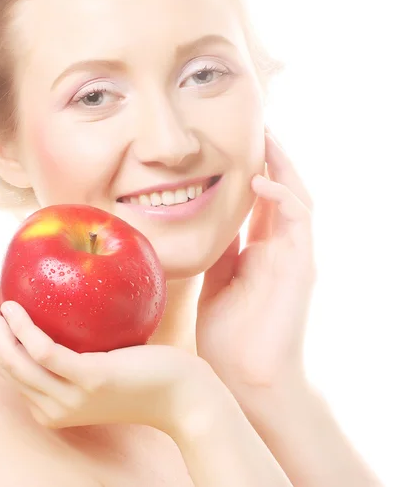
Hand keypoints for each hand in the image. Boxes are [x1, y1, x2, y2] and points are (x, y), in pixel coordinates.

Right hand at [0, 280, 222, 435]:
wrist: (184, 397)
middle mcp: (50, 407)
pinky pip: (43, 352)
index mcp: (48, 404)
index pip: (4, 367)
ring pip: (11, 358)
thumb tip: (57, 303)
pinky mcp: (88, 381)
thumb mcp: (100, 363)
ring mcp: (68, 398)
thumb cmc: (144, 373)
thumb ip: (75, 347)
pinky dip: (23, 328)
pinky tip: (15, 304)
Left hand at [196, 126, 315, 396]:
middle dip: (271, 155)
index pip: (262, 198)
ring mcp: (295, 254)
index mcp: (262, 248)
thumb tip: (199, 217)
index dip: (252, 167)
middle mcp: (283, 246)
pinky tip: (259, 180)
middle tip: (255, 124)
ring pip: (297, 195)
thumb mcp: (216, 278)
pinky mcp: (302, 267)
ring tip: (264, 134)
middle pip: (282, 187)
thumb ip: (218, 248)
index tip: (231, 140)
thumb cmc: (228, 334)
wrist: (244, 376)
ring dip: (282, 164)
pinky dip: (281, 197)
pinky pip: (298, 221)